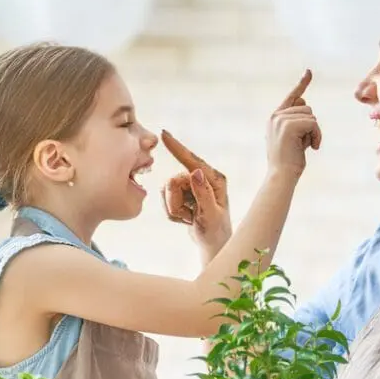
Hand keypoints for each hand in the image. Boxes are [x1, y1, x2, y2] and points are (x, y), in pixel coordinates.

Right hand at [159, 131, 230, 259]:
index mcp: (214, 179)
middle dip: (175, 202)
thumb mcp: (210, 214)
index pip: (192, 161)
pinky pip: (165, 199)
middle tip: (188, 216)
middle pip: (173, 181)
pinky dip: (172, 213)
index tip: (163, 134)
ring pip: (166, 191)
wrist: (212, 245)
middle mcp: (203, 179)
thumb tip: (194, 171)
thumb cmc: (216, 232)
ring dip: (173, 209)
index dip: (176, 148)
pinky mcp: (183, 194)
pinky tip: (186, 218)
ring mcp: (192, 186)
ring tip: (189, 218)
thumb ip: (202, 193)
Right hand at [267, 69, 320, 179]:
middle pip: (307, 108)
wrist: (282, 175)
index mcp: (275, 118)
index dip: (302, 84)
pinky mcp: (289, 125)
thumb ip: (298, 121)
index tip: (309, 71)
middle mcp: (276, 115)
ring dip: (314, 132)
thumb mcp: (294, 138)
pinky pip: (313, 123)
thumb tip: (304, 102)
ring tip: (305, 147)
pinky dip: (316, 136)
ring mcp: (281, 119)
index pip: (292, 97)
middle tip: (304, 144)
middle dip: (311, 126)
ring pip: (311, 116)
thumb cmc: (289, 161)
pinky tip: (311, 148)